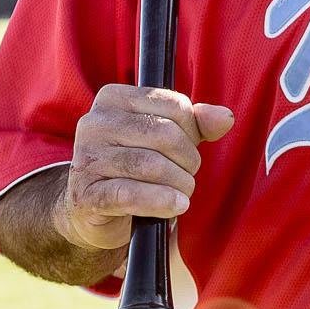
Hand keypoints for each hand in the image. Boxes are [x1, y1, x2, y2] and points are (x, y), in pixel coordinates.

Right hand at [57, 84, 233, 251]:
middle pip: (164, 134)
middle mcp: (94, 122)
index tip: (188, 149)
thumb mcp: (167, 139)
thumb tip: (225, 117)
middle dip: (188, 160)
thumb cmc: (136, 167)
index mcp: (114, 98)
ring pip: (151, 165)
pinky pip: (131, 194)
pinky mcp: (84, 194)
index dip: (192, 131)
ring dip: (179, 184)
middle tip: (187, 175)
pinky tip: (176, 206)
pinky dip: (161, 201)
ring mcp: (86, 158)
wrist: (94, 210)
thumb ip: (198, 124)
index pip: (173, 105)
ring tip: (183, 193)